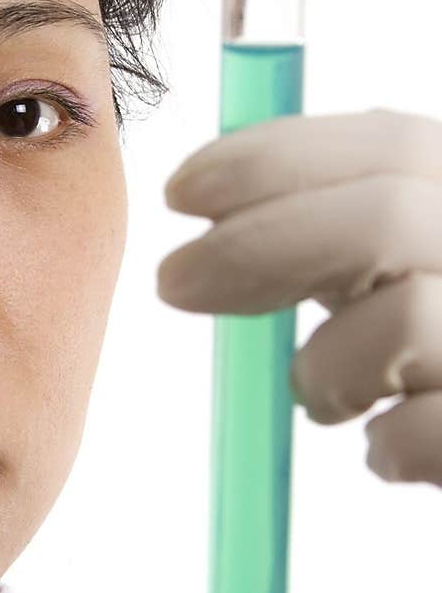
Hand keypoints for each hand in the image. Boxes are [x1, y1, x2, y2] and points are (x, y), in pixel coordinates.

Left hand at [156, 108, 441, 487]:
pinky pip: (422, 434)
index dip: (274, 159)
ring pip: (401, 322)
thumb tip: (223, 204)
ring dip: (323, 369)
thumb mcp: (417, 266)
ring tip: (325, 397)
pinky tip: (387, 450)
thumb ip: (351, 228)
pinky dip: (386, 447)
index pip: (392, 143)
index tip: (184, 192)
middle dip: (258, 246)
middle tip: (175, 283)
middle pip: (385, 219)